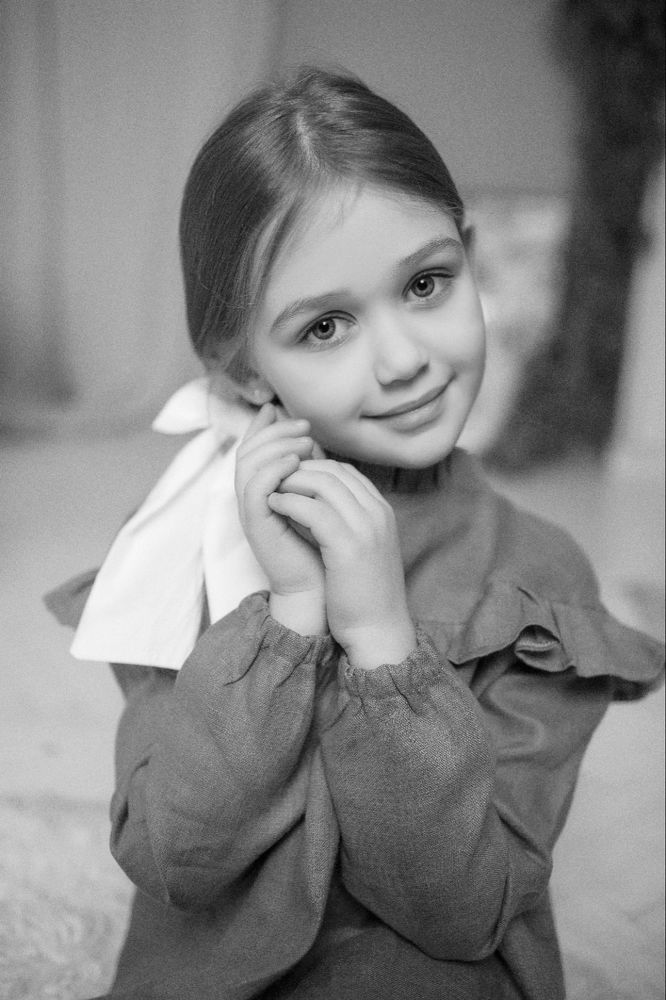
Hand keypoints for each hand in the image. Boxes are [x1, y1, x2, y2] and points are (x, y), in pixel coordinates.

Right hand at [235, 404, 325, 633]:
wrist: (321, 591)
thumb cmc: (323, 549)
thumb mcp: (316, 501)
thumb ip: (310, 472)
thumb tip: (312, 440)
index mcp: (264, 493)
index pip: (253, 450)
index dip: (262, 426)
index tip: (278, 407)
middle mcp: (252, 500)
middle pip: (247, 451)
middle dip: (274, 431)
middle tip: (302, 424)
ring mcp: (252, 513)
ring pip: (248, 464)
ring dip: (276, 446)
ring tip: (303, 441)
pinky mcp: (257, 526)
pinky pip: (254, 488)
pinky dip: (273, 470)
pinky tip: (295, 462)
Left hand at [268, 460, 416, 668]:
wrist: (380, 630)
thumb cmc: (365, 595)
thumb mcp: (364, 549)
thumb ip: (349, 524)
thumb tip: (317, 506)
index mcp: (382, 512)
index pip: (345, 471)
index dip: (314, 468)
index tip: (289, 478)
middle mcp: (377, 513)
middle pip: (334, 471)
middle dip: (300, 469)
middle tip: (273, 479)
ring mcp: (365, 527)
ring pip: (323, 483)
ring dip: (291, 482)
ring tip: (270, 490)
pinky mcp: (347, 545)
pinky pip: (313, 509)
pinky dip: (289, 502)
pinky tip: (272, 506)